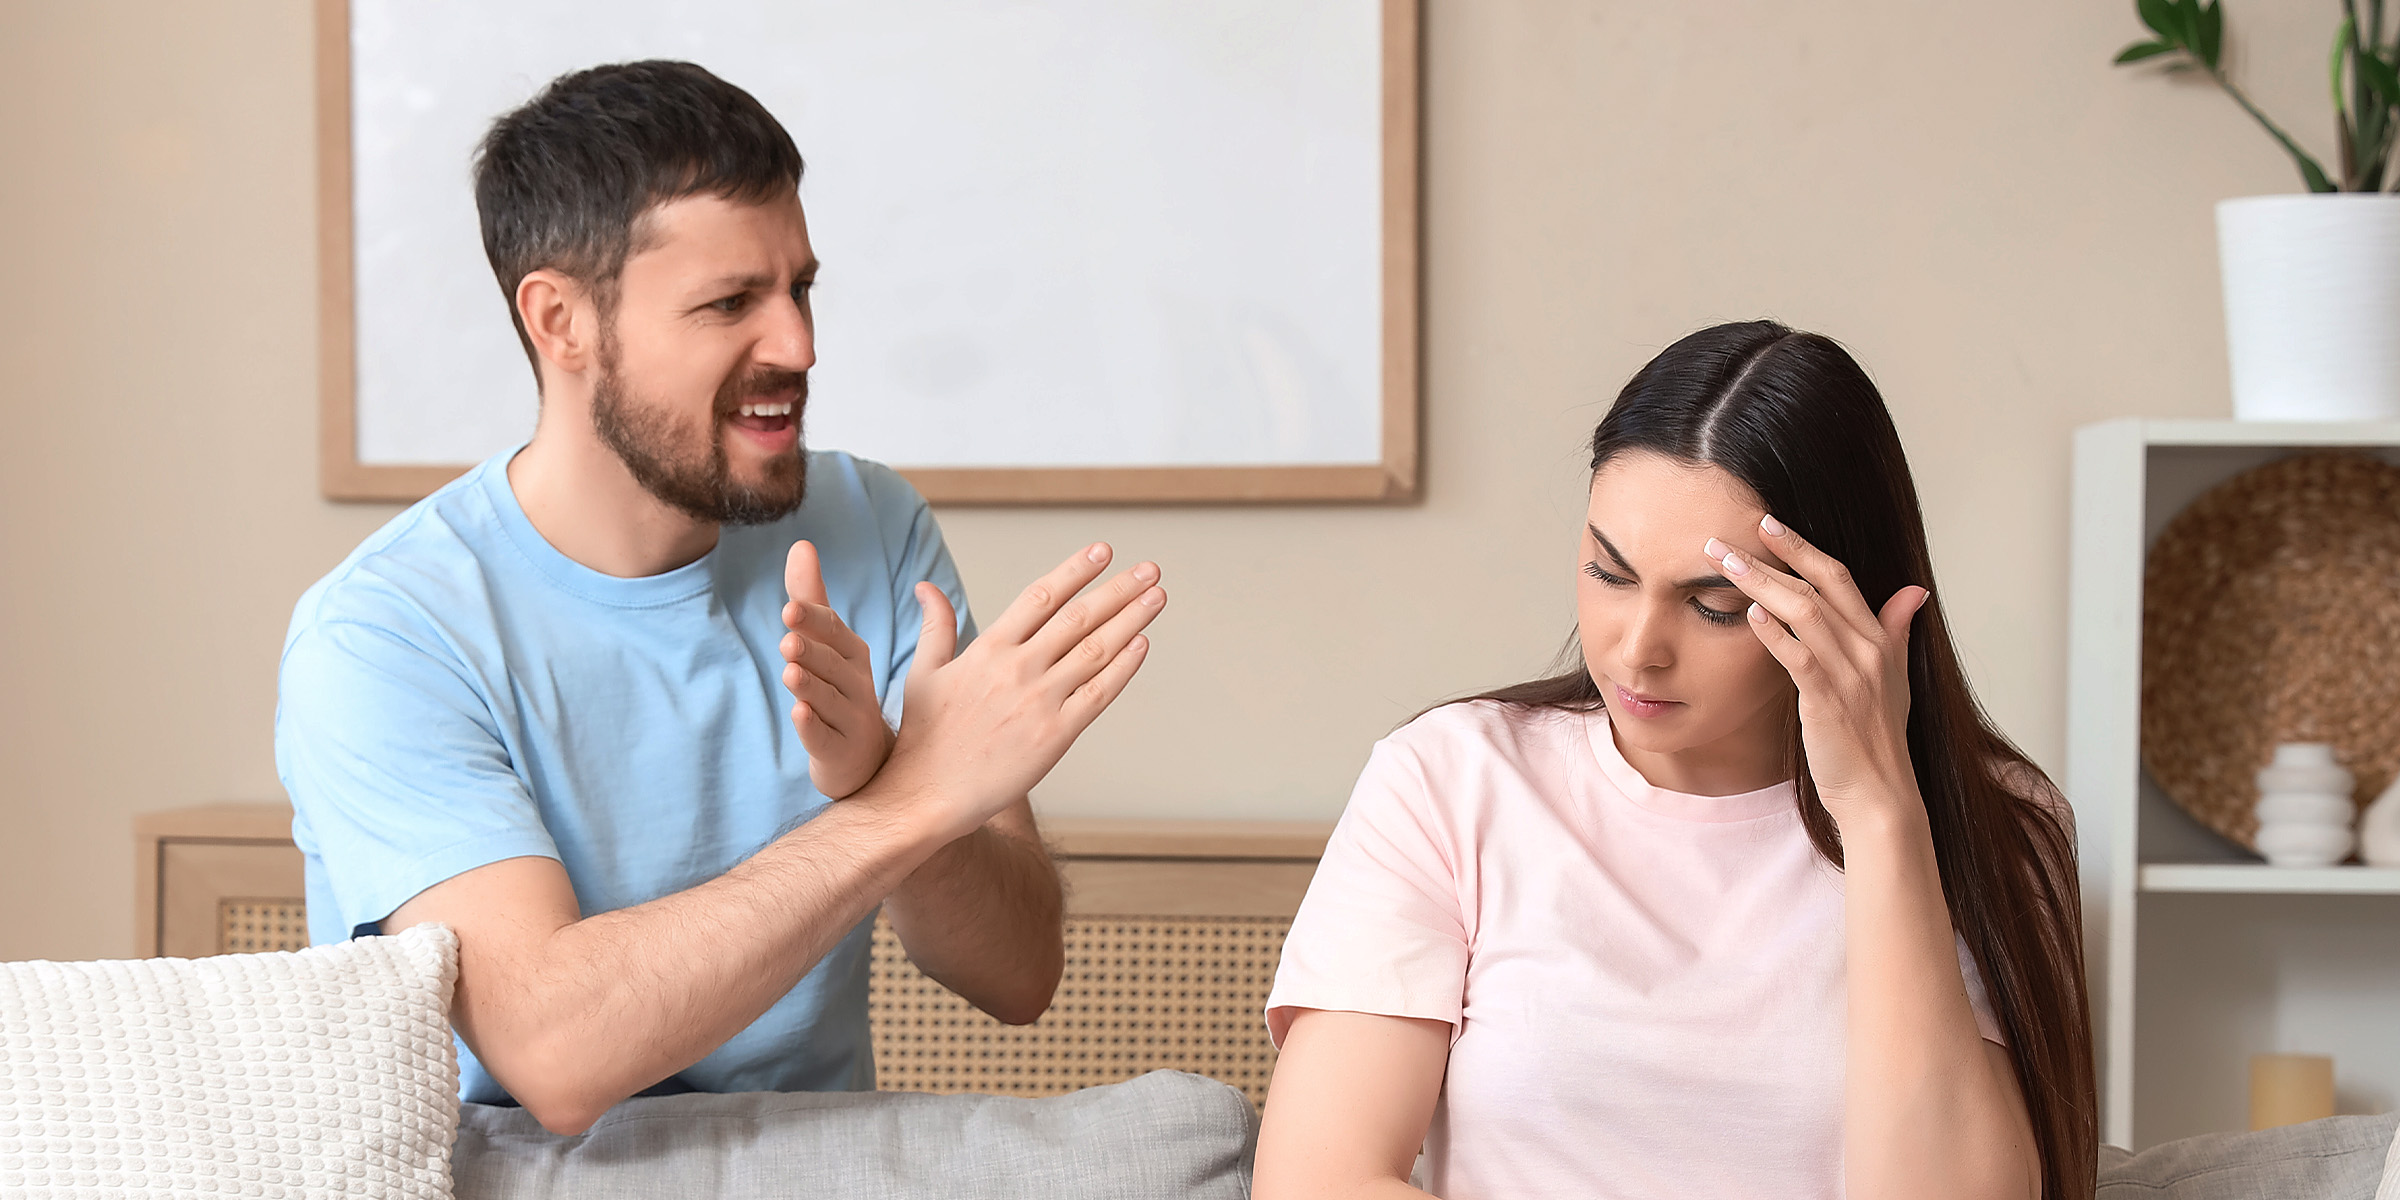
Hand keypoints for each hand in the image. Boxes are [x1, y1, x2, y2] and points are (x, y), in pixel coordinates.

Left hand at [781, 540, 895, 799]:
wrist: (865, 758)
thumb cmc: (842, 691)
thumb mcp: (829, 644)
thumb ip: (811, 598)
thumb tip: (801, 543)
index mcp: (854, 654)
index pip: (834, 631)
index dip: (813, 620)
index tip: (790, 608)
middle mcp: (857, 684)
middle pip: (832, 664)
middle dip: (811, 651)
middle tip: (788, 639)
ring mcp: (852, 719)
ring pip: (828, 700)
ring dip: (810, 687)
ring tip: (790, 672)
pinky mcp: (840, 751)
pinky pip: (825, 738)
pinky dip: (813, 727)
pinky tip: (798, 715)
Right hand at [880, 542, 1164, 840]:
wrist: (928, 795)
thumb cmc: (925, 737)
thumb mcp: (923, 672)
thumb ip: (936, 627)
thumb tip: (927, 586)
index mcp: (987, 649)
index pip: (1040, 596)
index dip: (1076, 571)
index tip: (1104, 551)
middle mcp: (1018, 668)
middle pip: (1079, 617)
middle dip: (1119, 589)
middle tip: (1150, 569)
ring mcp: (1040, 701)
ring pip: (1097, 650)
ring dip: (1132, 619)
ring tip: (1157, 596)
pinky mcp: (1056, 735)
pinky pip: (1099, 694)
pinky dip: (1124, 667)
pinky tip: (1142, 644)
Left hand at [1703, 515, 1929, 826]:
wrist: (1880, 793)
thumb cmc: (1876, 738)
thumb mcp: (1895, 679)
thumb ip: (1897, 631)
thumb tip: (1913, 593)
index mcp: (1881, 640)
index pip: (1840, 578)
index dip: (1803, 548)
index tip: (1768, 524)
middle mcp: (1868, 650)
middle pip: (1817, 586)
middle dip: (1772, 555)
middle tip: (1727, 537)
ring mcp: (1850, 674)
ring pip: (1804, 612)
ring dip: (1760, 583)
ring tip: (1723, 563)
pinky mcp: (1828, 701)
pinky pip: (1799, 657)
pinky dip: (1774, 633)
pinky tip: (1749, 615)